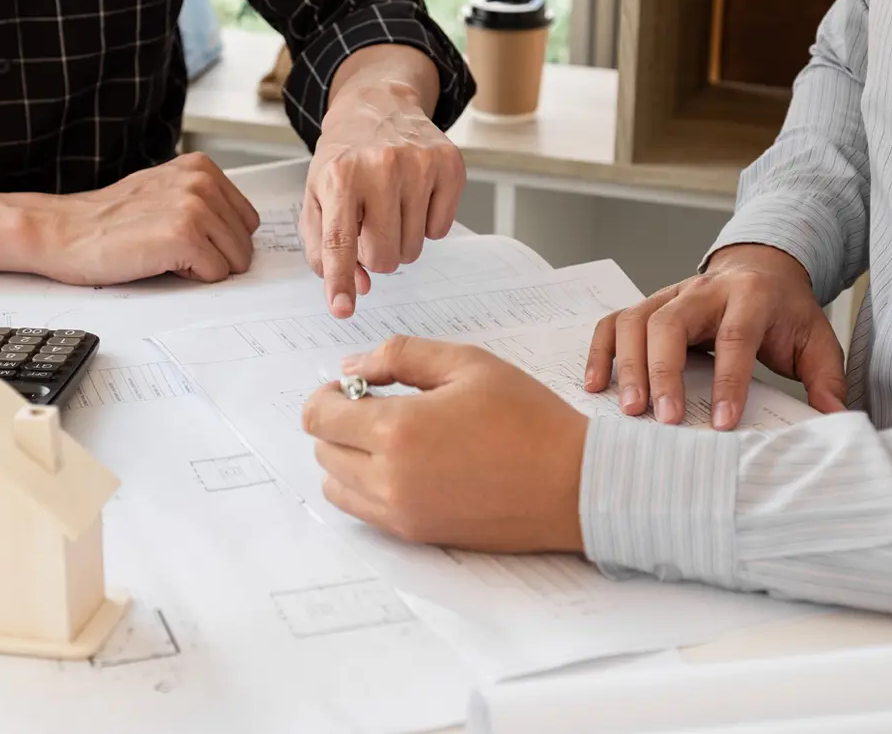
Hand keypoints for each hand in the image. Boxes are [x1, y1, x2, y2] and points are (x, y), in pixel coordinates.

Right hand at [23, 153, 259, 285]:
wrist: (63, 232)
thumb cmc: (107, 222)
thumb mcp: (162, 193)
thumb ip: (201, 201)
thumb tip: (238, 232)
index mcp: (200, 167)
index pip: (246, 220)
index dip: (218, 239)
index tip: (184, 237)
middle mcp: (201, 181)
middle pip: (244, 242)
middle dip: (215, 255)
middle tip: (170, 248)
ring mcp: (194, 207)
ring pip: (235, 260)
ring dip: (202, 267)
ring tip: (163, 253)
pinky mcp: (184, 236)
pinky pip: (216, 274)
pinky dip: (190, 279)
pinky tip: (159, 262)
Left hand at [300, 45, 465, 317]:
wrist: (378, 106)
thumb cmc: (344, 159)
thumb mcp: (317, 197)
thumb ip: (325, 248)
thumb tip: (359, 286)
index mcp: (339, 175)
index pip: (340, 242)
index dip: (341, 281)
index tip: (343, 309)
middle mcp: (381, 167)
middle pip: (384, 257)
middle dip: (375, 255)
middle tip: (369, 228)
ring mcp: (420, 164)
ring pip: (413, 249)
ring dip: (400, 240)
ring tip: (389, 208)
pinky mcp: (450, 165)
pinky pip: (441, 230)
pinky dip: (426, 224)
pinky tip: (413, 197)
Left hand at [301, 336, 587, 552]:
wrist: (574, 485)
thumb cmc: (528, 419)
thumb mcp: (467, 364)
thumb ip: (399, 356)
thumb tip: (351, 368)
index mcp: (398, 430)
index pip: (317, 416)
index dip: (328, 394)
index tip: (356, 386)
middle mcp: (389, 478)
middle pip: (322, 449)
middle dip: (338, 422)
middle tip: (379, 406)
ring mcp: (401, 513)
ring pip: (335, 485)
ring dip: (347, 457)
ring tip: (392, 438)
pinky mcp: (417, 535)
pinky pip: (363, 512)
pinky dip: (365, 487)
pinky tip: (406, 465)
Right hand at [584, 244, 846, 429]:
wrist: (761, 269)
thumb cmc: (783, 311)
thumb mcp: (815, 339)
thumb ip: (825, 378)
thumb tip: (833, 418)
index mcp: (749, 295)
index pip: (734, 336)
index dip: (728, 380)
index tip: (722, 422)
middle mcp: (702, 289)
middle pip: (669, 323)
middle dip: (662, 372)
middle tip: (663, 418)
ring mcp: (668, 294)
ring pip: (634, 320)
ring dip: (627, 366)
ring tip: (628, 409)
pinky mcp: (646, 304)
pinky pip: (612, 322)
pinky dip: (600, 352)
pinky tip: (596, 384)